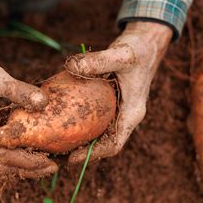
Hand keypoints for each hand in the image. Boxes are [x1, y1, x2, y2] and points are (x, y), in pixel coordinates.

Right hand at [0, 50, 57, 181]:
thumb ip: (18, 90)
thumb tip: (44, 102)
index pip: (7, 152)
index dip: (30, 158)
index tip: (50, 156)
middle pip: (1, 168)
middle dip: (28, 170)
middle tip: (51, 167)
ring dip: (13, 171)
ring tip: (38, 167)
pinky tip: (17, 161)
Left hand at [65, 21, 171, 163]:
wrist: (146, 43)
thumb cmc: (137, 50)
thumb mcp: (120, 54)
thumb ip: (98, 60)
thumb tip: (72, 65)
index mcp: (132, 112)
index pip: (115, 143)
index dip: (95, 154)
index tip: (73, 158)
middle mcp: (126, 115)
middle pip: (105, 143)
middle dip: (83, 152)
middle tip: (57, 155)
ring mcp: (119, 110)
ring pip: (100, 134)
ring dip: (81, 141)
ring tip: (56, 144)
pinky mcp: (111, 103)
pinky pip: (96, 119)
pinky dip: (81, 124)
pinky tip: (62, 121)